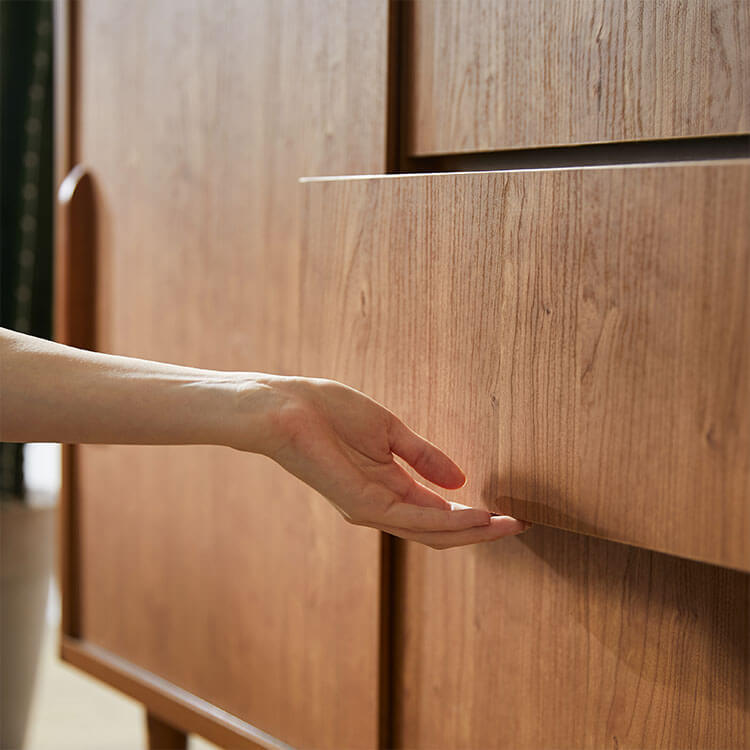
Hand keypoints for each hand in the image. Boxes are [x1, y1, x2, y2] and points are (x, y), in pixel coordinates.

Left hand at [252, 376, 528, 548]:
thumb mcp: (388, 430)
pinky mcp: (360, 503)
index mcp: (386, 487)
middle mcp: (379, 506)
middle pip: (439, 531)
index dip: (474, 516)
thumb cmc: (327, 411)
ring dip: (472, 531)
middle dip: (481, 531)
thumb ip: (422, 456)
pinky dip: (447, 520)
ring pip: (430, 532)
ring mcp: (369, 508)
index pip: (437, 513)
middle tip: (520, 526)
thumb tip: (460, 480)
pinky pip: (412, 518)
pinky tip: (476, 515)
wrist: (284, 406)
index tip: (510, 511)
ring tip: (509, 525)